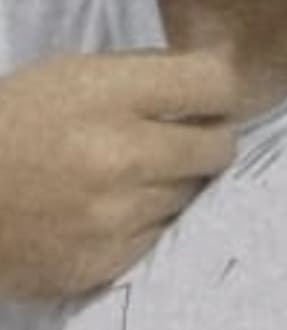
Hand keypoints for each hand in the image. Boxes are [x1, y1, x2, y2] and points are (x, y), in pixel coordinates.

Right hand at [0, 48, 238, 298]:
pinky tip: (107, 210)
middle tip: (180, 140)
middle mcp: (120, 155)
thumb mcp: (66, 74)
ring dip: (173, 185)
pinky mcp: (105, 263)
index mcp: (106, 94)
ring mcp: (115, 216)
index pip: (214, 84)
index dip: (219, 89)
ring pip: (191, 196)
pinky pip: (160, 237)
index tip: (211, 96)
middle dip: (207, 140)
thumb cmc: (8, 124)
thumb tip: (222, 66)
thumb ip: (143, 72)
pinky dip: (144, 223)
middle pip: (218, 146)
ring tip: (128, 176)